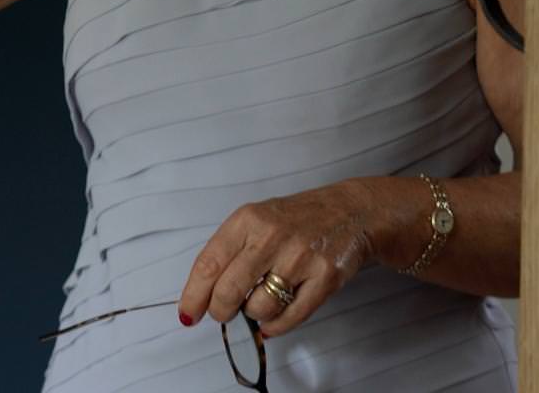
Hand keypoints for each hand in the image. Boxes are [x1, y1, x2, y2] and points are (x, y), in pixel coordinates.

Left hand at [177, 181, 374, 337]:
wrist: (349, 212)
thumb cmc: (295, 221)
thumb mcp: (255, 221)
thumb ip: (229, 252)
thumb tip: (203, 294)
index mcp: (248, 220)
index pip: (209, 264)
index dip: (194, 295)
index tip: (189, 313)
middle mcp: (272, 236)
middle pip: (229, 290)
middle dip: (221, 311)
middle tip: (223, 313)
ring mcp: (300, 257)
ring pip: (259, 308)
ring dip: (254, 315)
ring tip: (259, 304)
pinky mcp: (325, 277)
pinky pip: (290, 317)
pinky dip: (276, 326)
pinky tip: (273, 320)